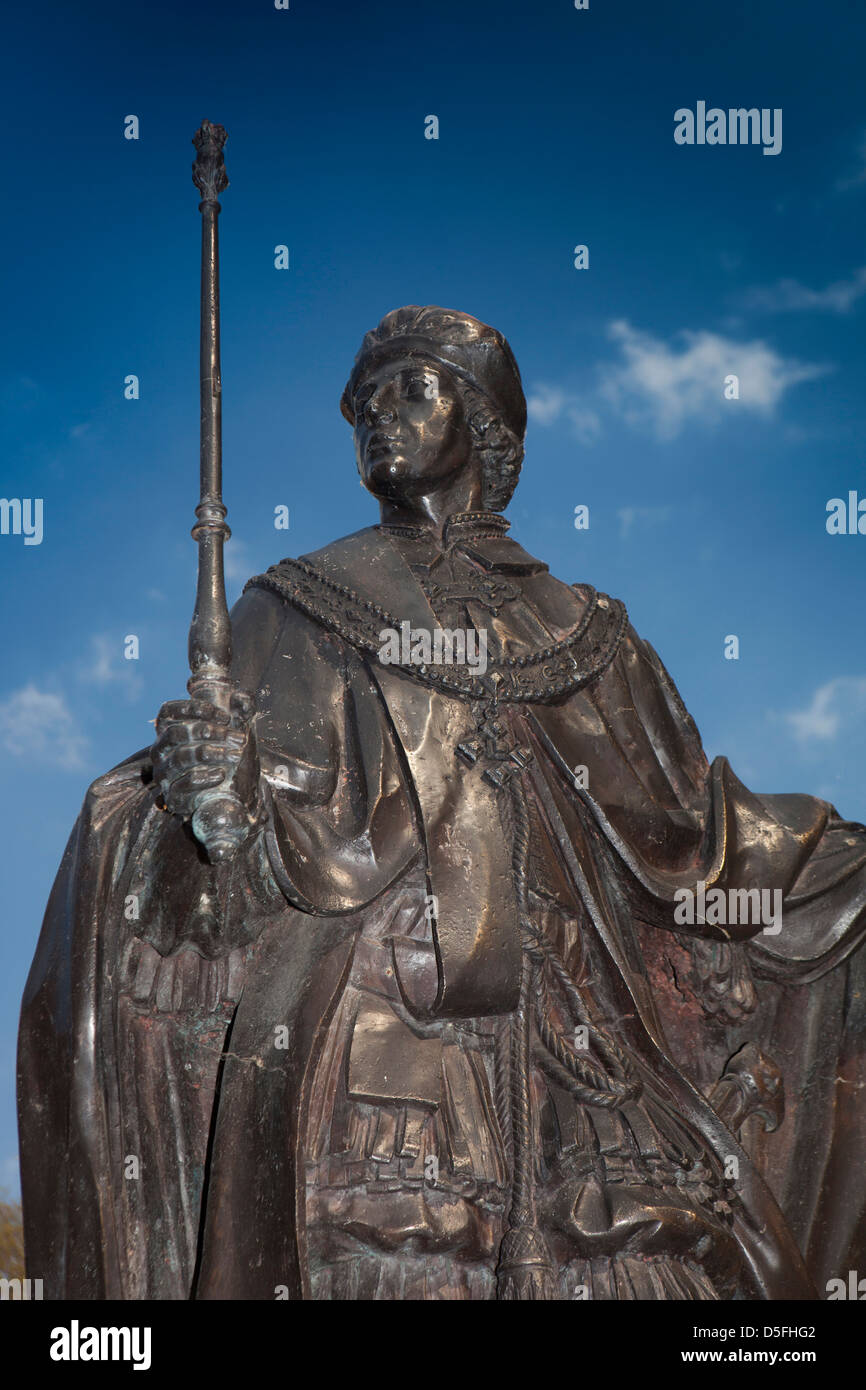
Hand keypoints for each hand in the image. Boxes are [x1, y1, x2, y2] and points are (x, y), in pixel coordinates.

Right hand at [150, 688, 260, 827]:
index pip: (168, 712)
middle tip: (238, 738)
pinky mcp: (172, 795)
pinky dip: (204, 778)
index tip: (224, 716)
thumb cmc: (228, 757)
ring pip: (181, 757)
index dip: (193, 709)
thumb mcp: (236, 732)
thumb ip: (241, 712)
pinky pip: (183, 784)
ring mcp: (164, 772)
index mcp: (171, 729)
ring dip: (212, 754)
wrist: (232, 794)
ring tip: (236, 755)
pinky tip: (221, 774)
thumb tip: (241, 696)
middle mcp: (162, 750)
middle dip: (210, 732)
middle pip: (176, 733)